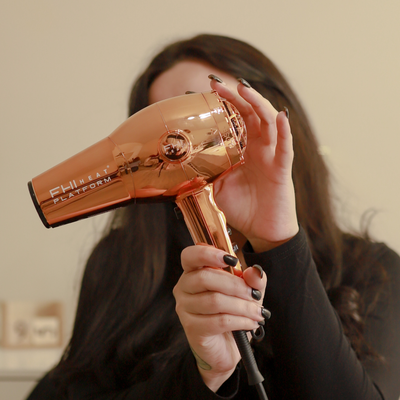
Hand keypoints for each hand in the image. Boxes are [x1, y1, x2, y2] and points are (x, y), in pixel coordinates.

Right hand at [173, 244, 266, 391]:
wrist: (228, 348)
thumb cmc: (233, 313)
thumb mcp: (247, 292)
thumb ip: (253, 280)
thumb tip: (254, 272)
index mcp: (193, 272)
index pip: (190, 256)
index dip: (208, 254)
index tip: (231, 260)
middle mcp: (183, 288)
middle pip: (205, 277)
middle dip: (235, 285)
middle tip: (254, 295)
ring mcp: (184, 309)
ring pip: (214, 300)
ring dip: (242, 306)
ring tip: (257, 312)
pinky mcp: (192, 329)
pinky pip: (218, 321)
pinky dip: (240, 321)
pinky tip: (251, 324)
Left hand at [209, 78, 297, 251]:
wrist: (260, 231)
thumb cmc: (242, 208)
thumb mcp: (216, 187)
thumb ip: (206, 172)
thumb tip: (184, 161)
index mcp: (243, 150)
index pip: (234, 120)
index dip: (224, 104)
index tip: (205, 90)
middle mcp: (258, 148)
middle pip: (250, 114)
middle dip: (235, 97)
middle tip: (217, 83)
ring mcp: (271, 156)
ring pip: (268, 123)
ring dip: (257, 104)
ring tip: (244, 89)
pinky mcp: (282, 170)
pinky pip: (285, 148)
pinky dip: (284, 132)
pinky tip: (280, 116)